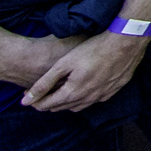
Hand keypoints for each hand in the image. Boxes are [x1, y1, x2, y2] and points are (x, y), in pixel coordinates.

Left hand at [22, 27, 149, 113]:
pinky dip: (82, 99)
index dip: (35, 101)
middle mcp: (87, 99)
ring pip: (77, 106)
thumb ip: (44, 83)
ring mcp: (101, 96)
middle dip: (48, 101)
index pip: (47, 105)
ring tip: (58, 92)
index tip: (27, 94)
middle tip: (40, 92)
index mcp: (72, 93)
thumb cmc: (93, 49)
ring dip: (66, 102)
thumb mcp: (63, 64)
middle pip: (61, 107)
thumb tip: (25, 100)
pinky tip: (82, 90)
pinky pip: (93, 101)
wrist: (125, 42)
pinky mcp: (112, 91)